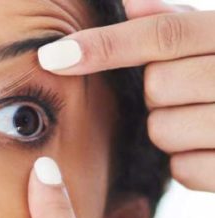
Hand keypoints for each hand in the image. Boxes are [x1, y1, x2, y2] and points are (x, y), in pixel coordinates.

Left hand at [38, 0, 214, 192]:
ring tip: (206, 121)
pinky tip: (214, 149)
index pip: (162, 35)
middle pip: (156, 87)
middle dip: (159, 92)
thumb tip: (129, 4)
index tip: (52, 57)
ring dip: (173, 129)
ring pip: (164, 130)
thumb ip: (178, 23)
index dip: (104, 45)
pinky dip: (190, 162)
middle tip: (189, 91)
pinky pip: (184, 169)